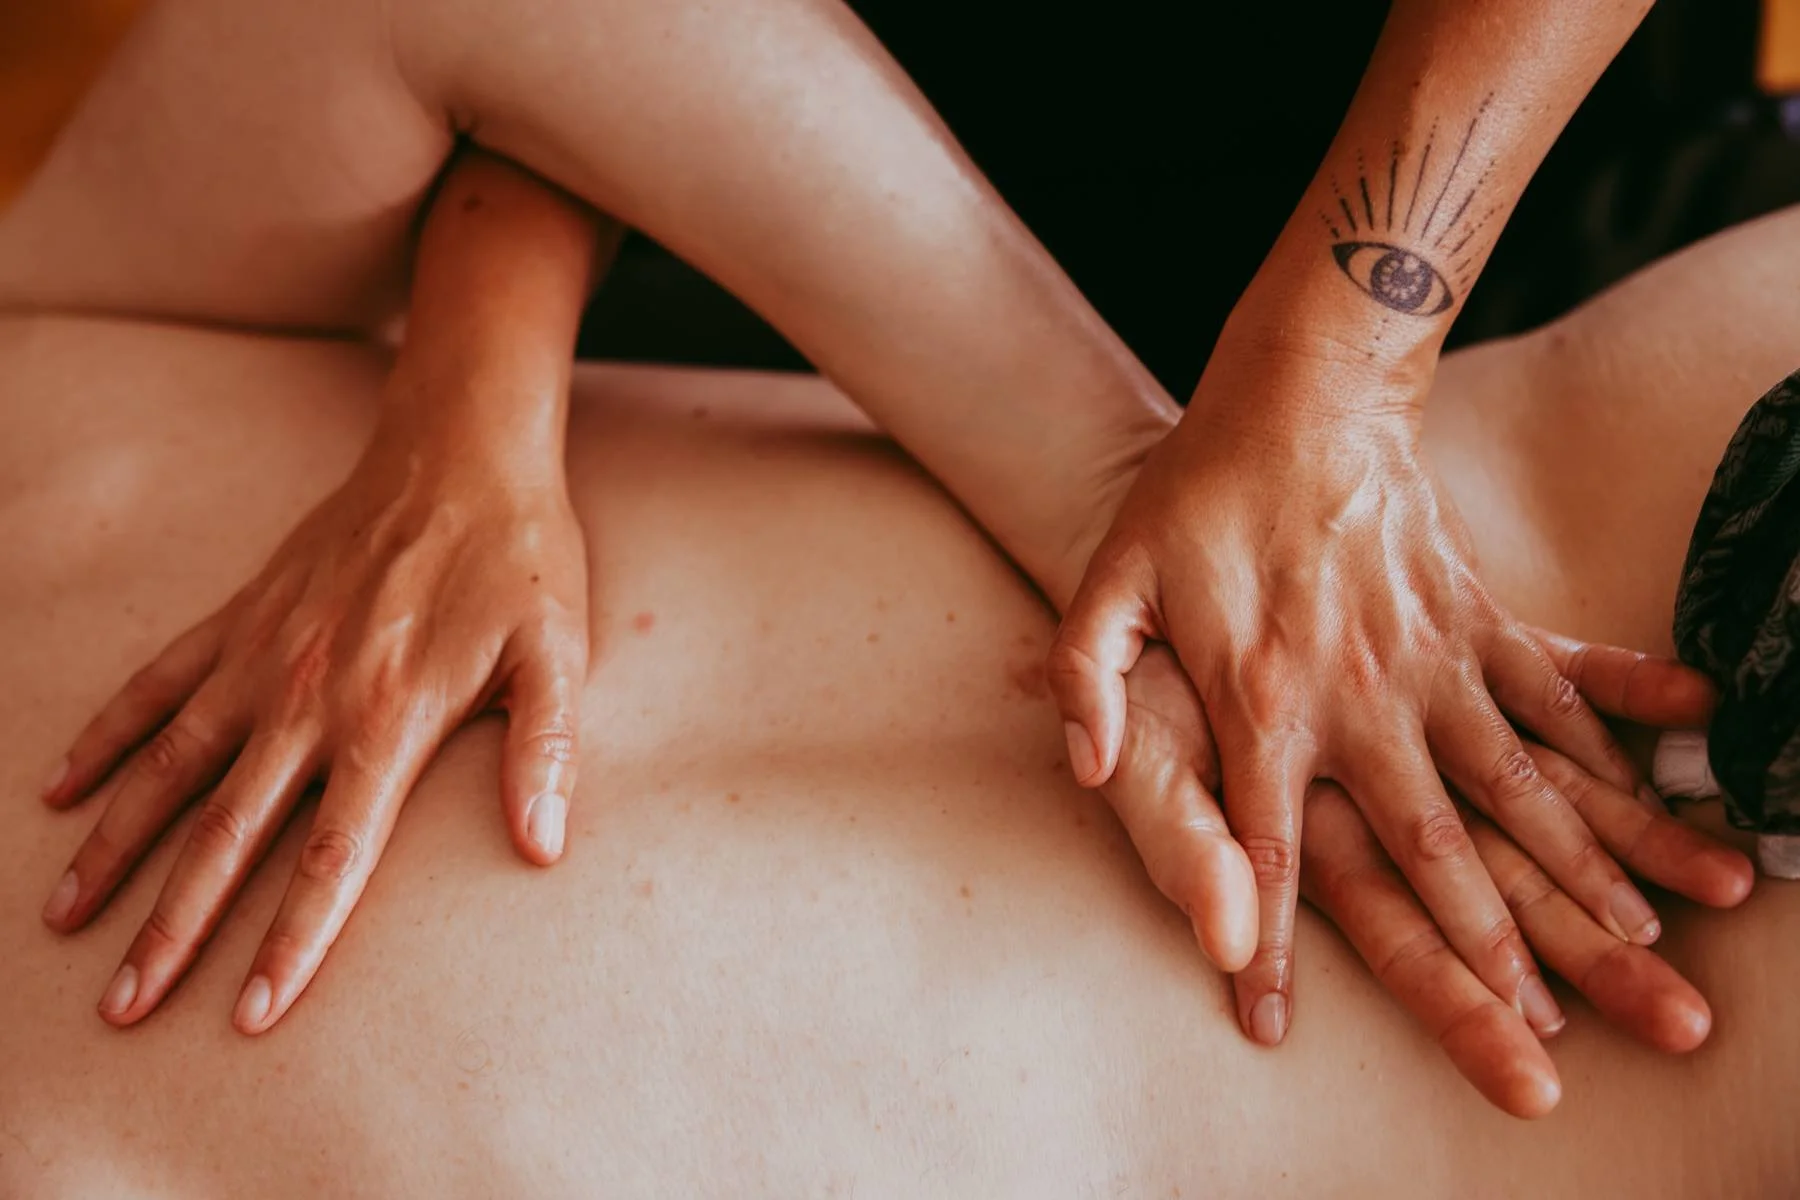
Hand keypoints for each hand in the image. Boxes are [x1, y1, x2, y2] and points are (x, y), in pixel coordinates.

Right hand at [38, 403, 586, 1032]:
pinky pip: (154, 684)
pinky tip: (61, 788)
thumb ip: (546, 751)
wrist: (460, 453)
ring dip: (113, 847)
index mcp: (390, 720)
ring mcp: (262, 656)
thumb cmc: (518, 561)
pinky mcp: (240, 617)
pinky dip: (106, 735)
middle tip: (122, 1006)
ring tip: (65, 918)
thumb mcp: (557, 654)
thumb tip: (545, 847)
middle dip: (172, 929)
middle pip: (227, 837)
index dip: (292, 942)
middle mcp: (310, 698)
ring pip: (167, 769)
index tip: (251, 1015)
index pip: (332, 859)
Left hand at [1052, 343, 1714, 1047]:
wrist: (1300, 393)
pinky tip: (1644, 812)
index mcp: (1260, 699)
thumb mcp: (1110, 580)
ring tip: (1628, 948)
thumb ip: (1087, 676)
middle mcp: (1357, 695)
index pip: (1259, 849)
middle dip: (1476, 952)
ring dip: (1570, 873)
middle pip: (1425, 847)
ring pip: (1512, 786)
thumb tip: (1082, 767)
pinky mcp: (1477, 616)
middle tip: (1527, 1044)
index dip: (1261, 943)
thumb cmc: (1194, 495)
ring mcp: (1429, 656)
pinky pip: (1552, 696)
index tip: (1267, 1022)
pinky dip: (1604, 758)